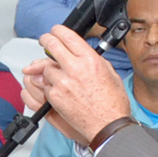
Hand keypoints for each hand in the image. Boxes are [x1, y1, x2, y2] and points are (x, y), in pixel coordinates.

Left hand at [22, 25, 131, 144]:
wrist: (108, 125)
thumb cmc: (112, 103)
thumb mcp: (110, 74)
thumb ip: (93, 60)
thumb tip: (81, 52)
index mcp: (90, 60)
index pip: (68, 36)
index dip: (58, 31)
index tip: (55, 31)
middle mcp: (75, 69)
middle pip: (51, 45)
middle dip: (46, 40)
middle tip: (45, 40)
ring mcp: (62, 82)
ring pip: (46, 68)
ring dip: (50, 71)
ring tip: (63, 79)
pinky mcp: (54, 96)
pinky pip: (45, 86)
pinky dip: (50, 88)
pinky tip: (62, 93)